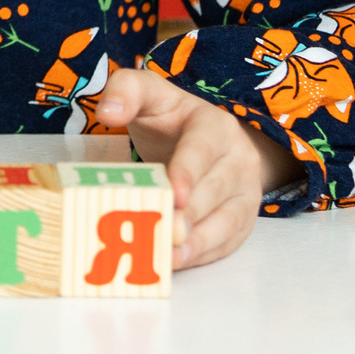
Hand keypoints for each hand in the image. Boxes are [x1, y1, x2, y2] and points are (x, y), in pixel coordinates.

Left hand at [88, 68, 301, 269]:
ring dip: (201, 241)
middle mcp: (237, 156)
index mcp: (213, 124)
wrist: (208, 138)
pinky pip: (230, 239)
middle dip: (191, 214)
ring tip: (172, 256)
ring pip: (229, 218)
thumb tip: (109, 112)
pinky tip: (181, 262)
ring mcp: (245, 189)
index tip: (174, 195)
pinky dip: (206, 253)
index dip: (188, 172)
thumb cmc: (169, 119)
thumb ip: (126, 91)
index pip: (202, 148)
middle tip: (167, 232)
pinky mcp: (244, 217)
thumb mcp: (148, 93)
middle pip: (216, 188)